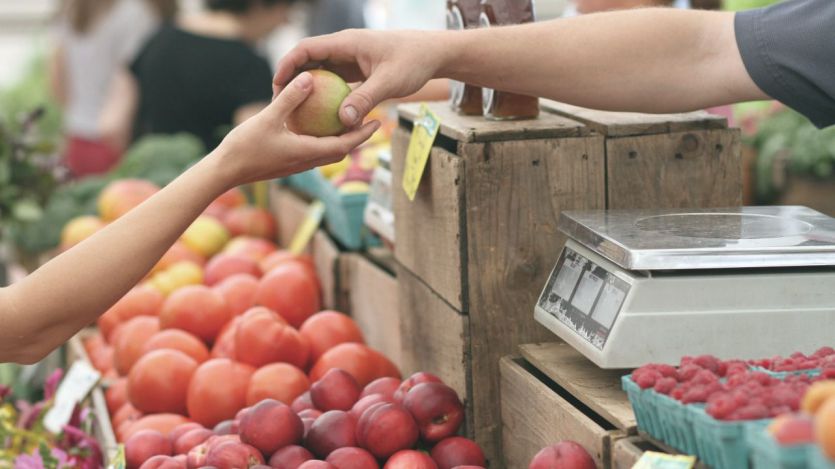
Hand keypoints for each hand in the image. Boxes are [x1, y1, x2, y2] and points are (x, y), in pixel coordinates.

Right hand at [212, 71, 380, 187]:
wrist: (225, 172)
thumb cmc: (244, 147)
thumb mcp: (268, 118)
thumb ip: (290, 98)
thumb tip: (310, 77)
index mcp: (307, 153)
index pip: (344, 145)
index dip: (363, 134)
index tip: (378, 122)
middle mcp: (306, 162)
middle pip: (340, 151)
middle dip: (357, 137)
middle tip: (370, 120)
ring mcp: (297, 164)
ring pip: (327, 152)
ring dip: (341, 140)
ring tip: (348, 121)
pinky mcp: (287, 163)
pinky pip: (312, 151)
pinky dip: (322, 140)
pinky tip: (317, 125)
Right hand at [273, 29, 446, 127]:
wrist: (433, 54)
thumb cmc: (413, 62)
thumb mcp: (389, 82)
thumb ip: (365, 99)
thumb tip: (343, 121)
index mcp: (347, 43)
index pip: (307, 49)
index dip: (287, 65)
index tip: (277, 86)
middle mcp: (344, 48)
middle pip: (308, 60)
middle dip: (291, 79)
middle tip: (279, 103)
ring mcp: (350, 58)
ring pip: (320, 71)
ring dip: (307, 88)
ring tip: (294, 111)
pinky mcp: (357, 69)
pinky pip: (334, 81)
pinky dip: (325, 95)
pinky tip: (320, 116)